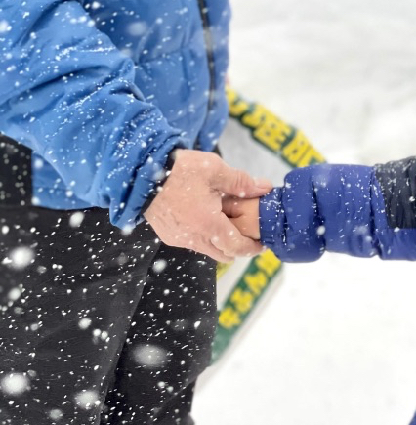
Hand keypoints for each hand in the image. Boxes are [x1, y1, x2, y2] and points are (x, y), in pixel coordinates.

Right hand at [143, 150, 271, 260]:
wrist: (141, 173)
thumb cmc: (179, 170)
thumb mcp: (215, 170)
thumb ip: (242, 182)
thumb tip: (264, 188)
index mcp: (209, 225)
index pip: (237, 248)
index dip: (252, 248)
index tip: (262, 243)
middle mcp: (194, 238)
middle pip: (224, 254)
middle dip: (238, 246)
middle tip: (248, 232)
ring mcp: (179, 239)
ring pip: (208, 249)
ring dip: (220, 241)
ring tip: (226, 220)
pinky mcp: (168, 235)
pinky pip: (192, 242)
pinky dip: (203, 236)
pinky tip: (205, 217)